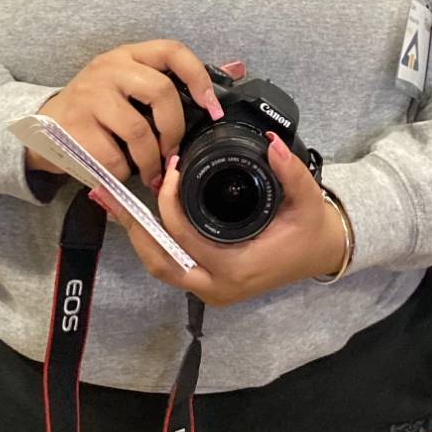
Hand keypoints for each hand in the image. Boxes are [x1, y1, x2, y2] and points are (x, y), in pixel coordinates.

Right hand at [30, 42, 227, 190]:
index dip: (199, 76)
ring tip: (151, 171)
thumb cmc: (97, 108)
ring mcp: (89, 97)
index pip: (172, 50)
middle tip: (173, 151)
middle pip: (160, 92)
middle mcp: (108, 69)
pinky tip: (120, 171)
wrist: (41, 129)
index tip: (212, 107)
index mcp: (128, 55)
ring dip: (151, 160)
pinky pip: (114, 158)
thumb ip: (175, 80)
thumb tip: (235, 69)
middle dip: (174, 129)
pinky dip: (123, 172)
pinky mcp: (73, 128)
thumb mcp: (131, 85)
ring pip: (138, 132)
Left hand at [91, 133, 344, 307]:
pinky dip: (152, 241)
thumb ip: (291, 172)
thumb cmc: (311, 228)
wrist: (321, 253)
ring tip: (112, 203)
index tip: (171, 168)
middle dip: (134, 226)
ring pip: (160, 266)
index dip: (170, 201)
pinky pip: (170, 265)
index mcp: (236, 268)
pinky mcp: (207, 284)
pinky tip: (136, 217)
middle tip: (110, 194)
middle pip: (160, 260)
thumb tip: (271, 142)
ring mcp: (210, 290)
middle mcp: (218, 286)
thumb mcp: (307, 199)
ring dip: (137, 235)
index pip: (186, 236)